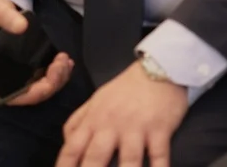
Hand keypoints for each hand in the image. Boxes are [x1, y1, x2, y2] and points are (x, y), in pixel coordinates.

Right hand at [0, 0, 74, 106]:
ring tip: (66, 61)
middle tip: (63, 61)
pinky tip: (64, 62)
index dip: (38, 90)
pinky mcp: (25, 68)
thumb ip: (6, 18)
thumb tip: (22, 26)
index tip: (53, 71)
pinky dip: (56, 74)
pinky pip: (42, 79)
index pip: (17, 96)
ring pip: (40, 89)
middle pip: (34, 94)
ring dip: (57, 79)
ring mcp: (16, 76)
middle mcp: (5, 80)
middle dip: (53, 81)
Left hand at [56, 62, 186, 166]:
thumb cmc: (125, 89)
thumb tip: (66, 143)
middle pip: (95, 159)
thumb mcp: (96, 101)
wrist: (158, 68)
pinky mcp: (160, 130)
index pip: (72, 148)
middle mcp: (111, 126)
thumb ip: (79, 121)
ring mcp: (136, 129)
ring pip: (128, 161)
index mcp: (93, 119)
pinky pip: (159, 157)